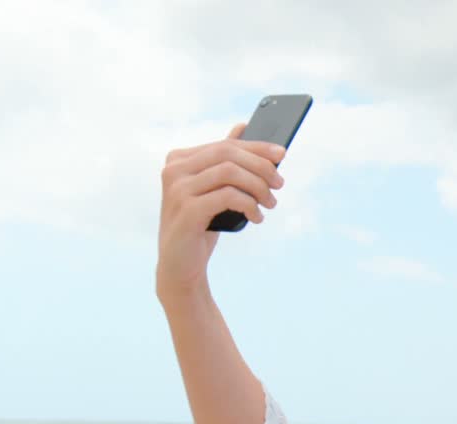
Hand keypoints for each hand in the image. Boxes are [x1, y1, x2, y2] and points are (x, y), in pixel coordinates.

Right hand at [156, 123, 286, 299]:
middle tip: (280, 184)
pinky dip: (249, 204)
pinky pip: (227, 196)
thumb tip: (243, 126)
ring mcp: (177, 189)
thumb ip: (223, 160)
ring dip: (258, 187)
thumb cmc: (201, 224)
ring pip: (229, 172)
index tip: (282, 153)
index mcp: (179, 159)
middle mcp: (174, 170)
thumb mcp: (213, 189)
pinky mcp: (186, 210)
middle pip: (228, 154)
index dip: (257, 147)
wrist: (180, 264)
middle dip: (261, 167)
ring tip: (270, 203)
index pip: (225, 145)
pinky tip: (257, 217)